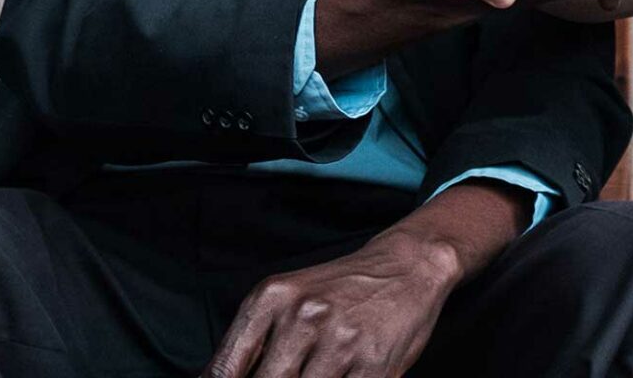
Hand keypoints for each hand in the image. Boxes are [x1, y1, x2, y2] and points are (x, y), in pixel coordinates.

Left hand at [204, 228, 458, 377]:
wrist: (406, 266)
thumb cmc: (339, 290)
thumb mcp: (286, 298)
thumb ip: (251, 342)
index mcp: (271, 298)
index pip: (225, 369)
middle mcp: (302, 316)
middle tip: (290, 377)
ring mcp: (340, 342)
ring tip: (315, 375)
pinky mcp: (374, 365)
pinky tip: (339, 377)